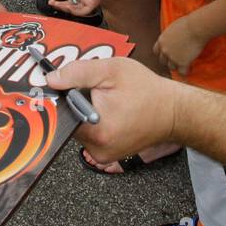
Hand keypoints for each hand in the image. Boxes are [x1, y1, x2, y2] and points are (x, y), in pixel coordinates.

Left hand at [45, 57, 181, 161]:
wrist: (173, 111)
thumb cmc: (147, 91)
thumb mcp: (112, 70)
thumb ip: (77, 72)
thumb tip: (51, 78)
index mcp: (96, 131)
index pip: (60, 114)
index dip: (63, 96)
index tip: (71, 85)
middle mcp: (97, 149)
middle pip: (68, 122)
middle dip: (77, 103)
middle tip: (98, 91)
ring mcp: (103, 156)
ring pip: (78, 128)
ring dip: (86, 112)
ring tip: (107, 101)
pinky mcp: (108, 155)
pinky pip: (90, 135)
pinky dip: (95, 121)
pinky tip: (111, 112)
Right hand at [47, 0, 112, 16]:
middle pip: (68, 3)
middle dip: (59, 4)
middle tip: (51, 2)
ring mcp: (86, 0)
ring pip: (74, 9)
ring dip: (65, 8)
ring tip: (58, 4)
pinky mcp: (92, 3)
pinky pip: (83, 11)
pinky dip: (75, 11)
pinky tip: (68, 7)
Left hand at [153, 14, 206, 74]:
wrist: (196, 28)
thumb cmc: (188, 23)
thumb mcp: (173, 27)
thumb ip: (171, 35)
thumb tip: (174, 36)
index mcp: (161, 40)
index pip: (156, 51)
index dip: (162, 52)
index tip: (168, 52)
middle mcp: (165, 50)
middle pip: (163, 61)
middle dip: (169, 60)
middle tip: (177, 59)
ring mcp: (173, 57)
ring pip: (172, 67)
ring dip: (177, 66)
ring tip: (184, 64)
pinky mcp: (183, 62)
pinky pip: (182, 72)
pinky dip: (186, 72)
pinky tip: (190, 69)